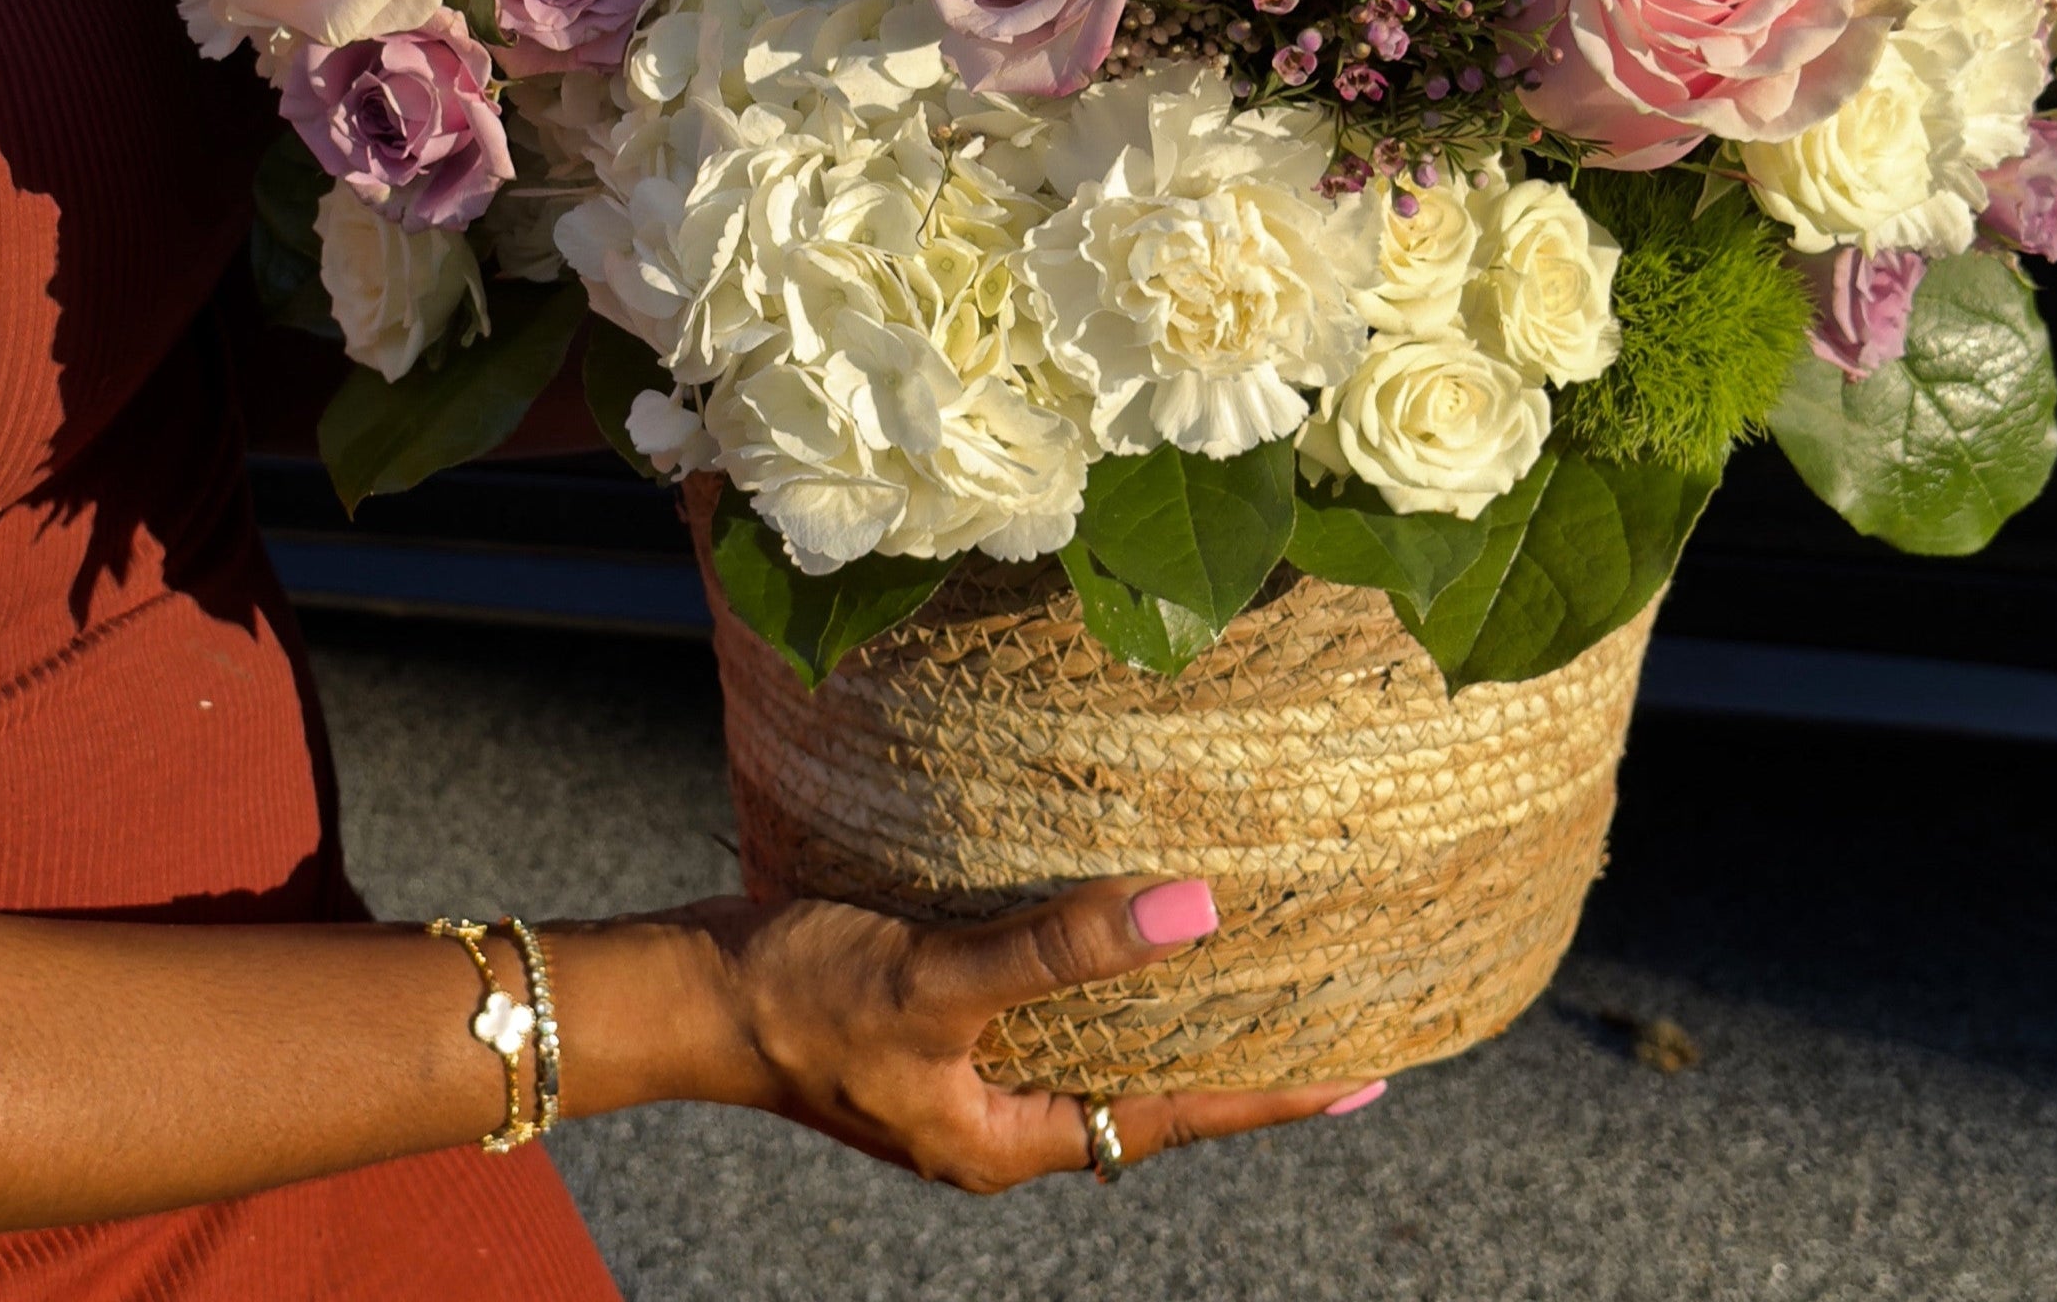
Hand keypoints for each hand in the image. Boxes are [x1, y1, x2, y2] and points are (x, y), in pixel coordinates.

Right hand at [681, 877, 1380, 1189]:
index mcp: (1008, 1141)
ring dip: (1171, 1011)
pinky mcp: (941, 1018)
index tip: (1363, 1075)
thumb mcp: (943, 980)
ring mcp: (968, 1072)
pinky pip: (1052, 1001)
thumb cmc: (806, 997)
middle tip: (1333, 1017)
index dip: (1271, 1095)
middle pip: (1148, 1091)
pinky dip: (1105, 971)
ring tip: (1257, 969)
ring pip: (1100, 1045)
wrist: (692, 989)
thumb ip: (1063, 950)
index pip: (1175, 1119)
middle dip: (1236, 1060)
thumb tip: (1196, 915)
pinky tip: (1129, 925)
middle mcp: (999, 1118)